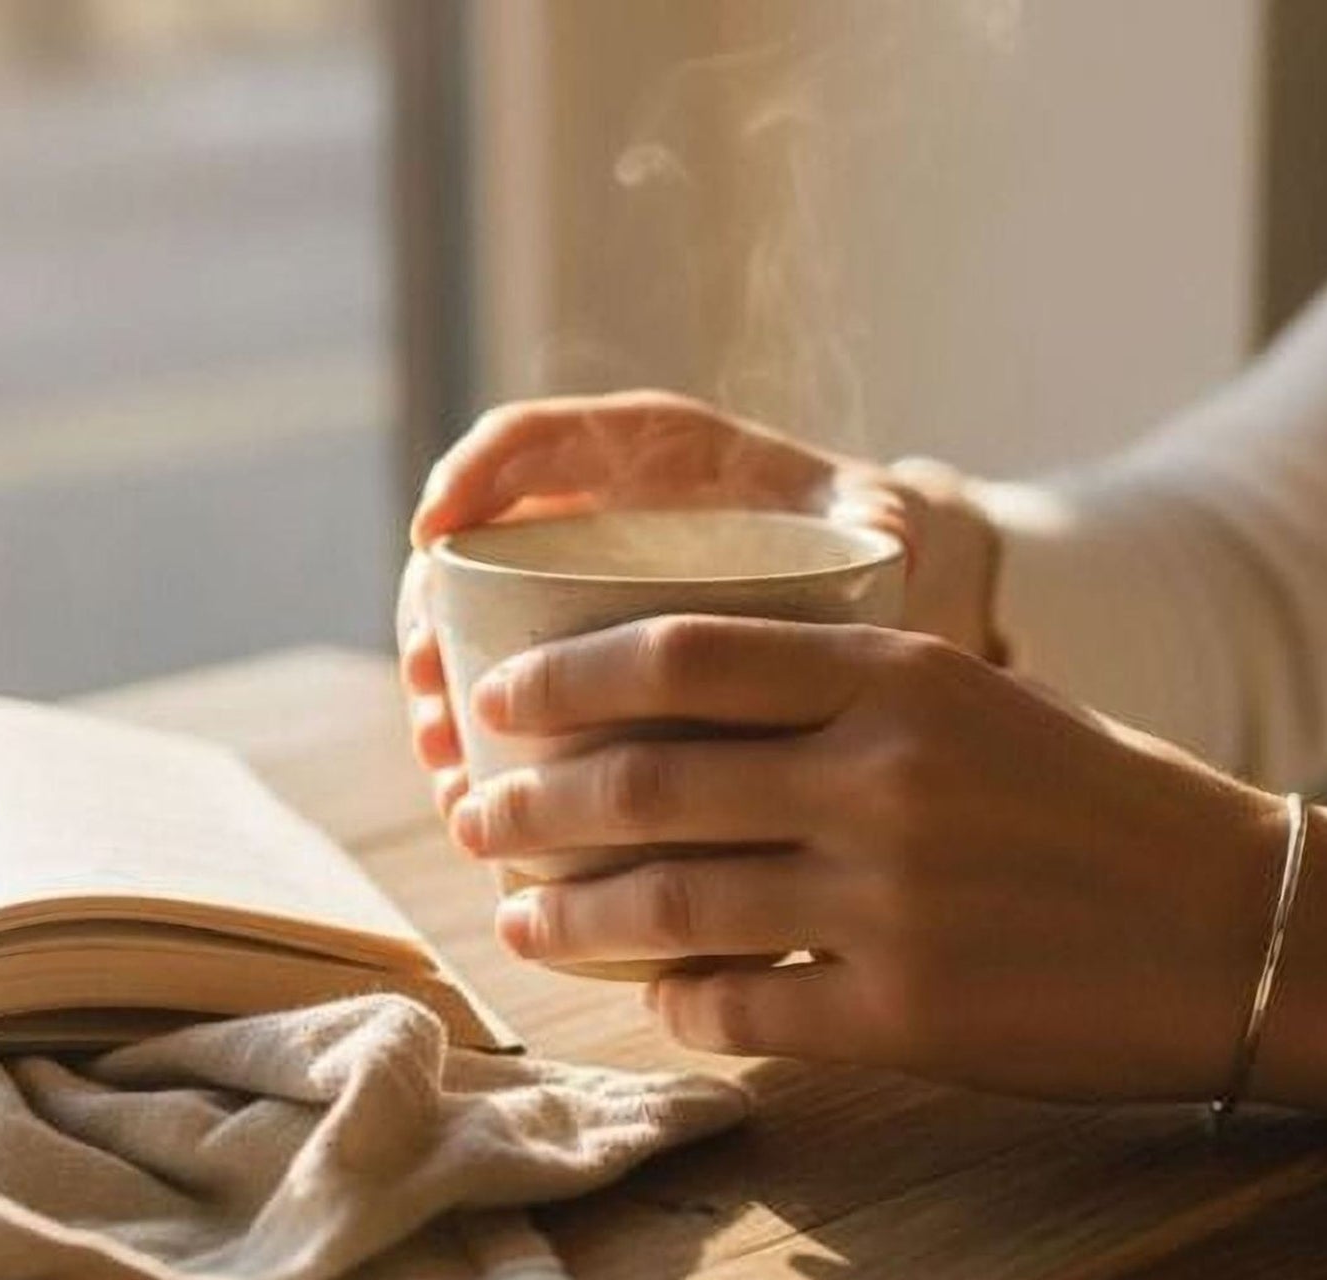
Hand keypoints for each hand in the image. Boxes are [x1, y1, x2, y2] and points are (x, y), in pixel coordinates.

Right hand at [396, 391, 1001, 821]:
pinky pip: (517, 690)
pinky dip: (489, 739)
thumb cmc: (867, 540)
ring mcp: (584, 589)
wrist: (875, 588)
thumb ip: (884, 525)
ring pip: (480, 628)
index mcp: (655, 455)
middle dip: (432, 618)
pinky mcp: (588, 660)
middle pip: (480, 548)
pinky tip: (480, 793)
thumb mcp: (877, 526)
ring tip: (447, 763)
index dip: (472, 473)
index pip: (537, 439)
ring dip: (446, 693)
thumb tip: (894, 545)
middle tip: (432, 692)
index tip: (434, 533)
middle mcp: (600, 515)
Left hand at [445, 613, 1292, 1104]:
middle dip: (532, 802)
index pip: (682, 655)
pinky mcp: (906, 1016)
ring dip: (573, 912)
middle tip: (480, 817)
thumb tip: (684, 726)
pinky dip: (677, 1001)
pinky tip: (654, 996)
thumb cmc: (1108, 803)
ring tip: (526, 916)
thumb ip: (846, 699)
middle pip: (647, 781)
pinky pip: (742, 1007)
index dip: (564, 679)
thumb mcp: (984, 702)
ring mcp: (890, 901)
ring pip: (671, 902)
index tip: (498, 701)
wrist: (1243, 924)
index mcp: (898, 675)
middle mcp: (882, 776)